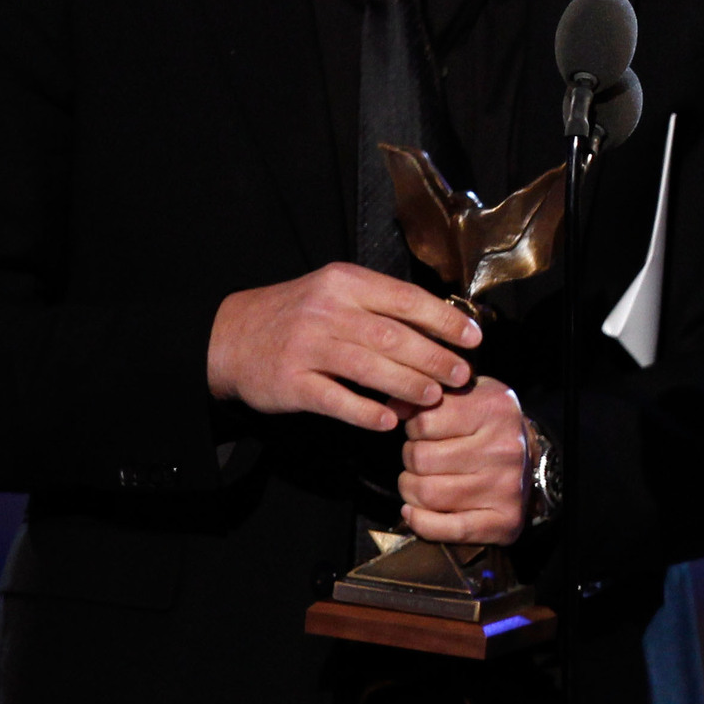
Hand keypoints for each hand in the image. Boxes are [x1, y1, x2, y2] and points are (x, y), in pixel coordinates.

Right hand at [207, 263, 478, 431]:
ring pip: (370, 366)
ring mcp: (307, 347)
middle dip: (435, 357)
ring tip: (434, 397)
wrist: (230, 336)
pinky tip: (389, 421)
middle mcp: (327, 310)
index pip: (406, 298)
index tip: (473, 338)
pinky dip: (366, 412)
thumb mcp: (336, 293)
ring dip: (408, 384)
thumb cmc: (298, 315)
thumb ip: (381, 306)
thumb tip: (441, 327)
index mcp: (346, 283)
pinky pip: (336, 400)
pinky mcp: (290, 382)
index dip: (444, 320)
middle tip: (461, 375)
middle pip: (394, 335)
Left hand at [396, 378, 529, 545]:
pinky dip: (421, 522)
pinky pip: (447, 528)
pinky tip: (415, 511)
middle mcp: (504, 448)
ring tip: (419, 480)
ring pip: (427, 494)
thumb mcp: (464, 395)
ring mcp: (505, 487)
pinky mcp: (504, 521)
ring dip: (411, 489)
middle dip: (411, 459)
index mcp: (495, 409)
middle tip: (421, 457)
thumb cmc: (487, 425)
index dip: (414, 428)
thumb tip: (394, 407)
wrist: (530, 459)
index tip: (423, 431)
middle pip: (421, 459)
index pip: (423, 421)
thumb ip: (426, 395)